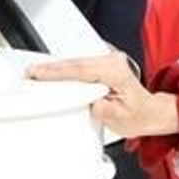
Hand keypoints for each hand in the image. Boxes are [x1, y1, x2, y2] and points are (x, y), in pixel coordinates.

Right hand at [26, 50, 178, 137]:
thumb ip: (105, 110)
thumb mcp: (121, 118)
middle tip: (30, 73)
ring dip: (55, 68)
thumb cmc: (138, 114)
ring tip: (35, 74)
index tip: (40, 74)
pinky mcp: (101, 65)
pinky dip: (63, 70)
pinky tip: (50, 74)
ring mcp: (107, 61)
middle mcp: (112, 62)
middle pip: (75, 63)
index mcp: (116, 72)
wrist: (149, 112)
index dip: (58, 72)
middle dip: (51, 68)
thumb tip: (92, 104)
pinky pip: (78, 65)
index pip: (81, 70)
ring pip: (75, 62)